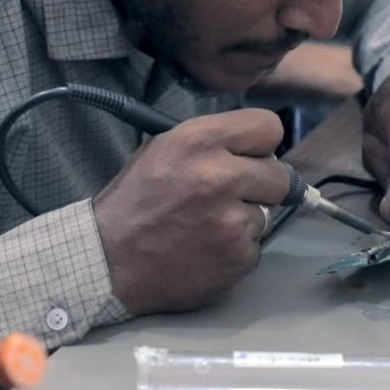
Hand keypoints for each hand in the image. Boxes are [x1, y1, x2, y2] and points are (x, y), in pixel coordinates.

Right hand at [93, 109, 290, 314]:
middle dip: (261, 185)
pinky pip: (254, 247)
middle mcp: (219, 176)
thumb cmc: (133, 205)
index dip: (261, 144)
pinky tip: (205, 250)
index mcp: (198, 141)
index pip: (268, 127)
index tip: (254, 156)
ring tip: (206, 227)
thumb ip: (210, 142)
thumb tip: (250, 147)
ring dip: (243, 220)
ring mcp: (231, 221)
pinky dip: (235, 250)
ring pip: (266, 214)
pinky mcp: (238, 256)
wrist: (110, 262)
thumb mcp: (161, 149)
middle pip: (279, 174)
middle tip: (235, 195)